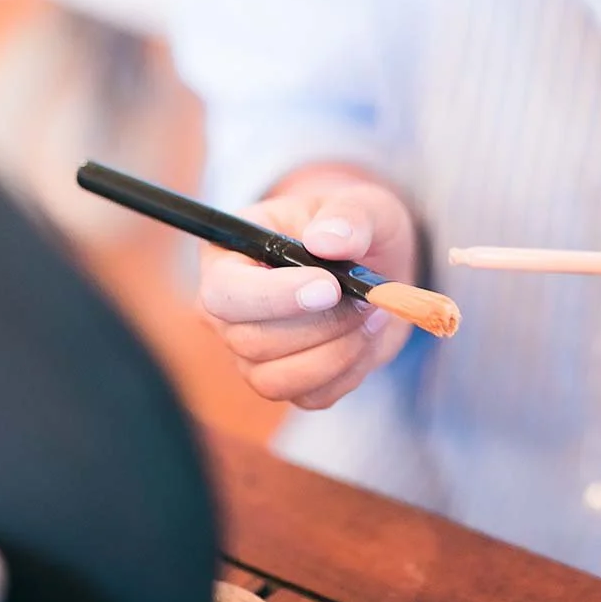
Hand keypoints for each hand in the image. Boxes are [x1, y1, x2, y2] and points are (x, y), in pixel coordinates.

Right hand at [197, 174, 416, 408]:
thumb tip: (326, 240)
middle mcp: (228, 312)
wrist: (376, 265)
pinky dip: (348, 372)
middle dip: (319, 326)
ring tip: (373, 315)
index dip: (273, 297)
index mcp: (227, 257)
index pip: (224, 292)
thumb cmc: (355, 229)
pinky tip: (366, 337)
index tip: (330, 286)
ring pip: (276, 380)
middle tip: (367, 299)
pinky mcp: (288, 382)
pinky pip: (311, 397)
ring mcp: (252, 353)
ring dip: (336, 353)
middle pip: (249, 342)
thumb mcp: (361, 205)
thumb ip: (347, 215)